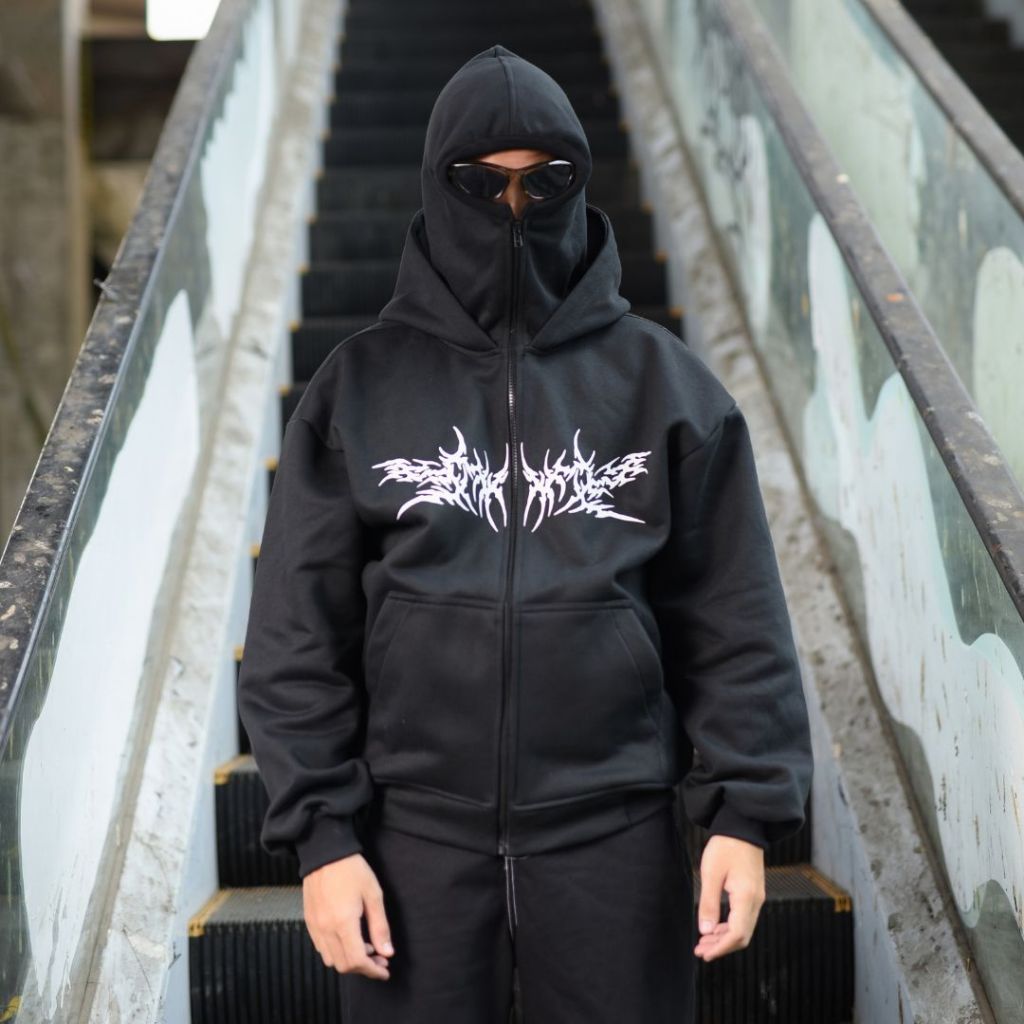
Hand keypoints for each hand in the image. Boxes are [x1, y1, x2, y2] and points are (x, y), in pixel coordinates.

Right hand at [303, 852, 394, 978]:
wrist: (325, 853)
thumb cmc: (352, 870)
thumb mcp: (373, 894)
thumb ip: (380, 926)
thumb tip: (387, 952)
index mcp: (344, 923)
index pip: (357, 961)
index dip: (373, 971)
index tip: (385, 970)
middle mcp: (326, 929)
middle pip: (344, 965)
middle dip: (363, 968)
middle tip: (380, 959)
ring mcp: (315, 927)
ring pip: (331, 960)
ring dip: (349, 960)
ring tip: (366, 947)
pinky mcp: (310, 922)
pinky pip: (322, 948)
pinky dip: (336, 952)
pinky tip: (349, 939)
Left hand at [693, 834, 765, 961]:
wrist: (742, 827)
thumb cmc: (726, 846)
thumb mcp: (711, 873)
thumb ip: (709, 903)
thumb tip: (705, 931)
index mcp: (746, 897)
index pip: (736, 934)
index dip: (720, 948)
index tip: (703, 953)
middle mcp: (756, 901)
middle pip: (742, 936)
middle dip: (721, 947)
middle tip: (700, 950)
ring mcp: (756, 898)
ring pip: (743, 929)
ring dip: (724, 938)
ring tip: (704, 942)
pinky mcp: (753, 893)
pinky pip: (744, 918)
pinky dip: (729, 927)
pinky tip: (715, 927)